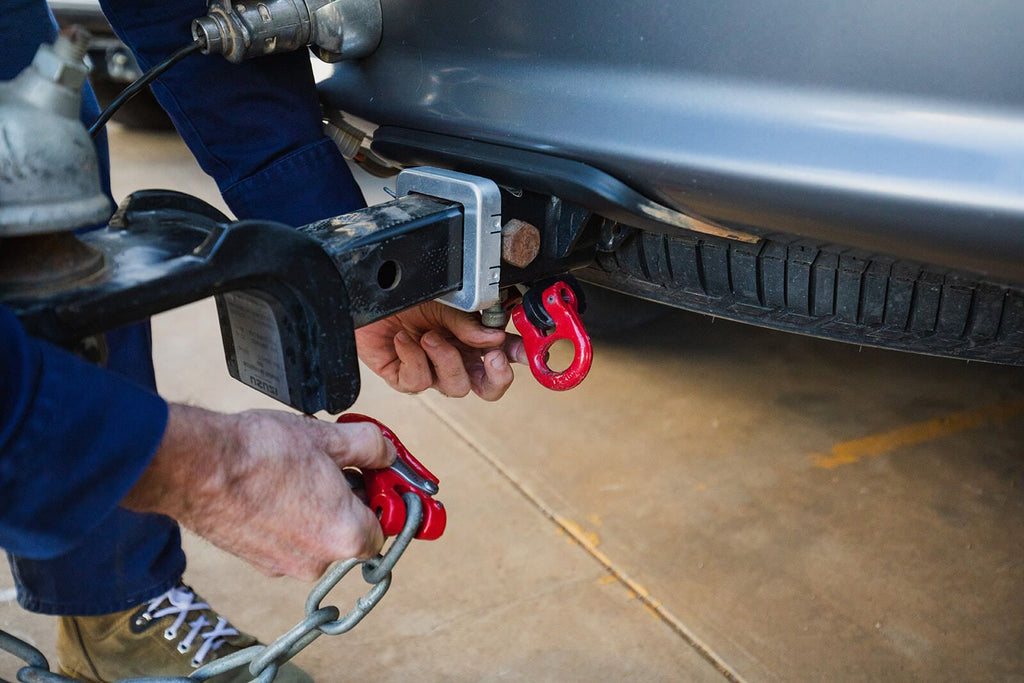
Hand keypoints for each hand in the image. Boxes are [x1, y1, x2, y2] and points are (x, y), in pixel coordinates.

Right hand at [122, 405, 395, 580]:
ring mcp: (283, 565)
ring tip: (296, 470)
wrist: (196, 467)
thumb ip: (371, 447)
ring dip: (315, 507)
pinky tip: (272, 485)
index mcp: (346, 535)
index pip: (383, 527)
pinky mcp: (255, 561)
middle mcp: (317, 561)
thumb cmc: (260, 452)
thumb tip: (386, 452)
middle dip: (347, 499)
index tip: (374, 476)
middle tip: (333, 464)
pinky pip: (286, 540)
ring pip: (316, 535)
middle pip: (350, 532)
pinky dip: (286, 517)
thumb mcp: (330, 437)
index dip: (379, 497)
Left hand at [355, 301, 525, 400]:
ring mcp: (431, 370)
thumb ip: (469, 320)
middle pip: (488, 387)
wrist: (362, 293)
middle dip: (496, 377)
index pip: (504, 356)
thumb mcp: (444, 299)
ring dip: (446, 360)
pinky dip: (412, 359)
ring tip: (429, 336)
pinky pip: (418, 382)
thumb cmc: (405, 291)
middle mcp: (455, 357)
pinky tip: (404, 340)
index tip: (522, 350)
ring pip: (456, 387)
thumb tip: (496, 338)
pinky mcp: (404, 378)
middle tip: (493, 358)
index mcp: (471, 337)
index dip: (517, 358)